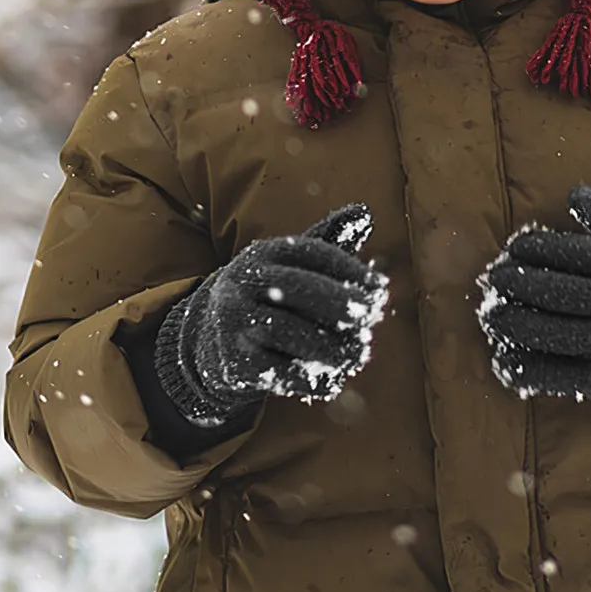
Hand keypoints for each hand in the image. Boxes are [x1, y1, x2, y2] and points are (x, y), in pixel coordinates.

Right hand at [156, 203, 387, 424]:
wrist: (211, 341)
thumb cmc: (270, 297)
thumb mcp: (292, 266)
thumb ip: (329, 240)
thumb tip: (365, 213)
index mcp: (263, 253)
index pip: (312, 253)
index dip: (351, 270)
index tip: (380, 288)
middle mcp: (243, 282)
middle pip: (300, 288)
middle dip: (343, 304)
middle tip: (372, 318)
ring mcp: (235, 322)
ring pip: (292, 332)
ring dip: (335, 346)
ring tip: (358, 353)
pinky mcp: (235, 362)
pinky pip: (281, 372)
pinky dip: (313, 378)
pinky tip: (332, 378)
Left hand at [474, 185, 590, 405]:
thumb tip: (574, 193)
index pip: (571, 254)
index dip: (535, 249)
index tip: (513, 247)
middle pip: (554, 293)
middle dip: (515, 284)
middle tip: (493, 278)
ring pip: (549, 333)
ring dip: (512, 323)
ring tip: (491, 313)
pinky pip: (557, 376)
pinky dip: (525, 369)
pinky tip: (503, 359)